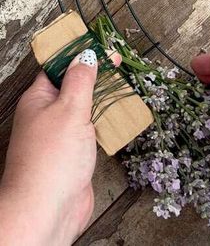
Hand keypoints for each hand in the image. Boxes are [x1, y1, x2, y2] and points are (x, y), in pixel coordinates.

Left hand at [0, 49, 115, 245]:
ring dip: (104, 96)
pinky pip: (92, 127)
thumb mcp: (69, 108)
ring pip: (85, 106)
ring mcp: (62, 133)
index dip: (80, 54)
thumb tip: (86, 55)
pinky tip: (121, 114)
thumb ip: (80, 80)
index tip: (102, 45)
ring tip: (125, 82)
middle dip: (96, 74)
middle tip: (119, 61)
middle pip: (74, 85)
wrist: (48, 210)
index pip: (59, 67)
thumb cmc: (52, 158)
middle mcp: (47, 114)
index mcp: (38, 99)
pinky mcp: (75, 151)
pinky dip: (106, 119)